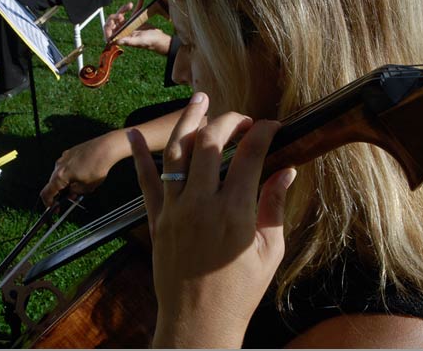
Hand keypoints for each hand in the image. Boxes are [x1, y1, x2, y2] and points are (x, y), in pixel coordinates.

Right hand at [40, 131, 127, 205]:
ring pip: (60, 174)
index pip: (46, 192)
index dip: (48, 202)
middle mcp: (59, 165)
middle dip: (61, 192)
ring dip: (66, 182)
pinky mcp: (70, 152)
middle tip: (71, 197)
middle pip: (53, 183)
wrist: (106, 148)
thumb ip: (75, 192)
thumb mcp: (87, 187)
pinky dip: (70, 173)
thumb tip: (72, 193)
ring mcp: (64, 157)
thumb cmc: (98, 165)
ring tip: (80, 185)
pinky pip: (66, 166)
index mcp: (60, 175)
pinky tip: (83, 174)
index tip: (52, 206)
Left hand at [105, 1, 171, 54]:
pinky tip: (140, 0)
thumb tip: (115, 41)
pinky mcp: (135, 21)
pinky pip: (133, 12)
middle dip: (115, 17)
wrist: (160, 39)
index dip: (108, 28)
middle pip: (114, 22)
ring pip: (121, 15)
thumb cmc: (150, 42)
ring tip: (130, 5)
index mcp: (122, 38)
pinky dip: (137, 6)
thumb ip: (128, 41)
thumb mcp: (139, 41)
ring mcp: (128, 25)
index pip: (109, 33)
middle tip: (121, 15)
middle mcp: (123, 32)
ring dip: (124, 9)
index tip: (112, 23)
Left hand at [128, 92, 296, 347]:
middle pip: (210, 143)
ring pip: (176, 153)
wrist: (198, 322)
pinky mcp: (156, 220)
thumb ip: (275, 207)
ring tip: (198, 100)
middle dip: (228, 120)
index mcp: (235, 212)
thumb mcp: (268, 252)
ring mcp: (174, 210)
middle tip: (241, 118)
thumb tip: (288, 172)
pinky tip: (134, 133)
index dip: (263, 132)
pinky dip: (139, 157)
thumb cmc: (239, 291)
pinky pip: (145, 182)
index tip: (273, 126)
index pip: (250, 154)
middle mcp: (201, 203)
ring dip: (187, 121)